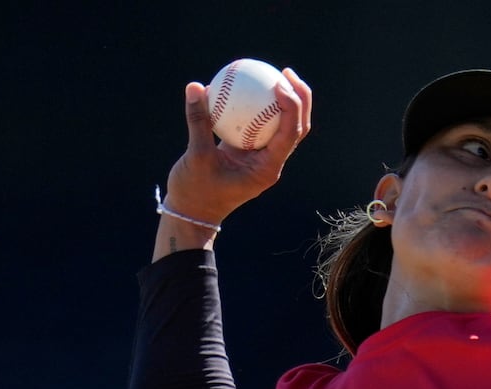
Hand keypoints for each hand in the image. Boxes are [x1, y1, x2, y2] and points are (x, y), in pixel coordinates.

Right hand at [153, 68, 312, 257]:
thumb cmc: (195, 191)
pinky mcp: (248, 153)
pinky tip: (246, 86)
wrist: (191, 213)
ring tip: (275, 73)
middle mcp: (270, 163)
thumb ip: (198, 121)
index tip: (278, 83)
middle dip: (299, 99)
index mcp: (267, 168)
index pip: (290, 133)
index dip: (292, 106)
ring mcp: (261, 158)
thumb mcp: (195, 156)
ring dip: (283, 101)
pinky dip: (255, 107)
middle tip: (286, 73)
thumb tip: (196, 86)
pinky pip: (257, 125)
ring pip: (281, 126)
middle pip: (295, 127)